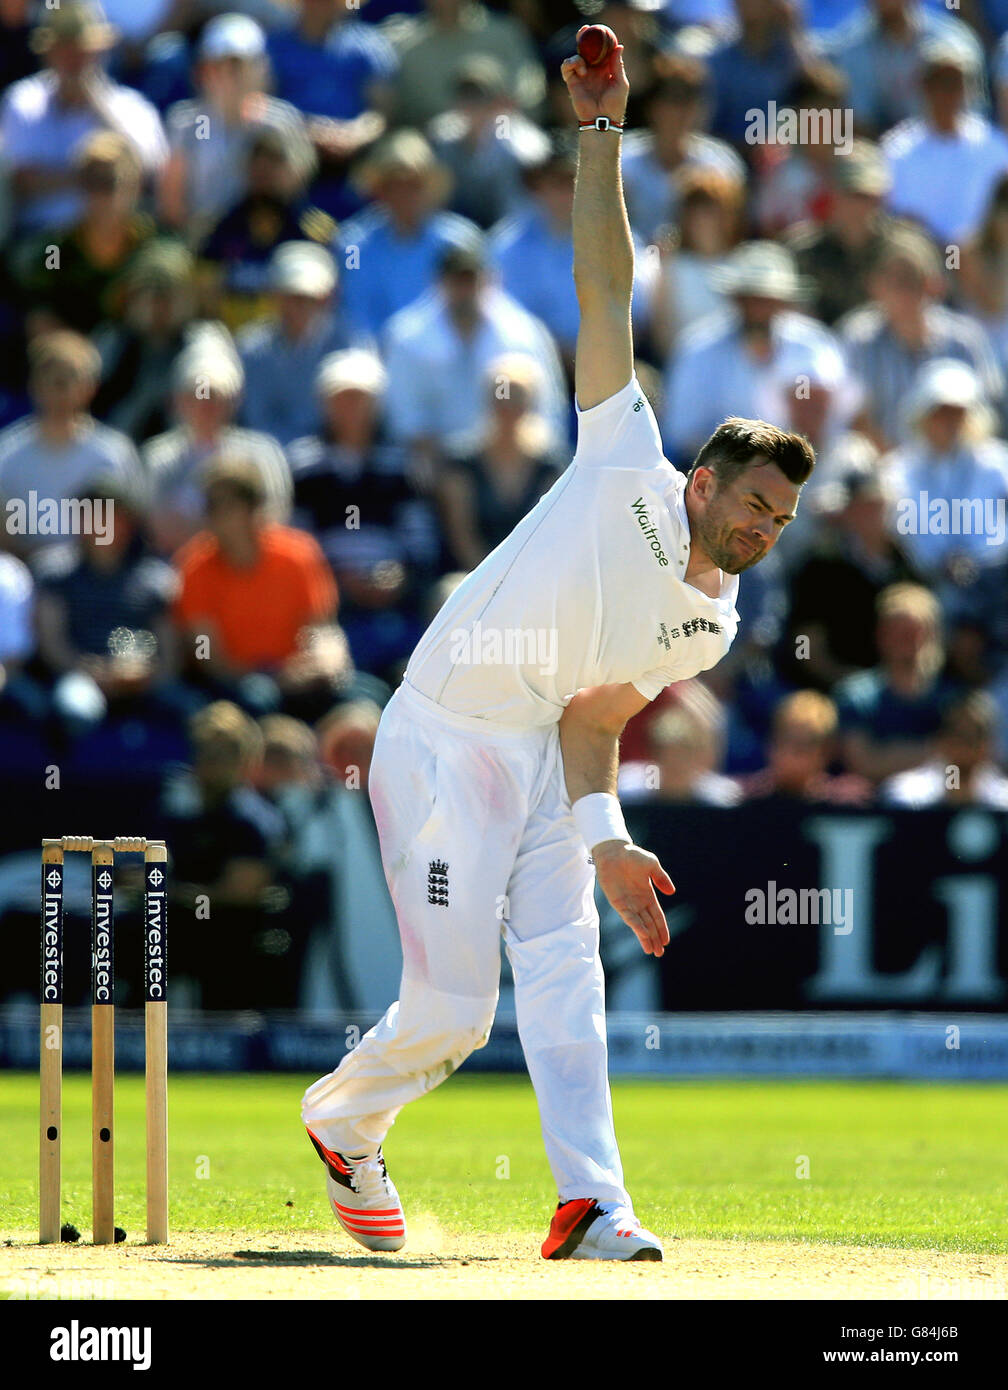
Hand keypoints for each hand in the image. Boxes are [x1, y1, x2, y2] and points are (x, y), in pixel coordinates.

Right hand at [561, 33, 628, 125]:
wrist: (602, 120)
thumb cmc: (615, 105)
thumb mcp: (620, 83)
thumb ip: (617, 65)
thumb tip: (619, 46)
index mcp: (605, 69)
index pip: (600, 50)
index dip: (599, 39)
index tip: (600, 30)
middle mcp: (592, 70)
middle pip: (585, 49)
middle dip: (583, 38)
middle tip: (584, 30)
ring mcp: (581, 76)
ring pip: (574, 57)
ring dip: (578, 57)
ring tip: (584, 67)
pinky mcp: (572, 83)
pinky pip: (566, 68)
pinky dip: (571, 64)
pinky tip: (581, 71)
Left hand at [592, 840, 673, 956]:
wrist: (614, 851)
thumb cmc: (632, 855)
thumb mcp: (652, 865)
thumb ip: (661, 878)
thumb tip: (672, 892)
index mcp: (648, 895)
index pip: (657, 916)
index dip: (662, 928)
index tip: (666, 941)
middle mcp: (638, 902)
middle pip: (649, 924)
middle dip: (654, 938)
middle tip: (659, 953)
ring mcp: (628, 903)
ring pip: (639, 924)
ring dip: (645, 937)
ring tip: (650, 950)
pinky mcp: (617, 902)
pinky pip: (628, 916)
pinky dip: (636, 925)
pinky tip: (643, 934)